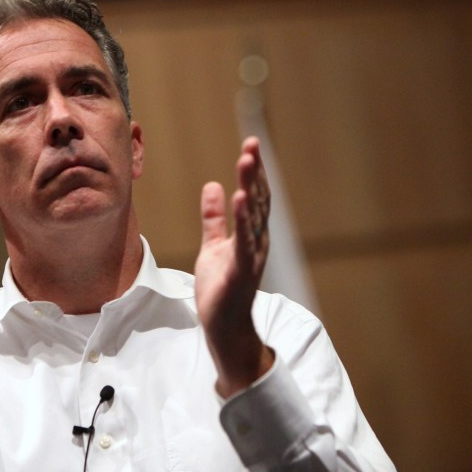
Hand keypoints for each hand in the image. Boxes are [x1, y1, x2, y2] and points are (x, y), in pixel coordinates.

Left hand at [194, 137, 273, 397]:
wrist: (222, 327)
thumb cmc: (221, 288)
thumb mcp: (212, 246)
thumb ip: (214, 218)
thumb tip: (212, 185)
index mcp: (251, 235)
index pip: (255, 196)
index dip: (253, 172)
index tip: (251, 145)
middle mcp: (257, 242)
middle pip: (259, 201)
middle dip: (255, 172)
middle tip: (252, 145)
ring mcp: (252, 257)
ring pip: (255, 216)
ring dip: (252, 187)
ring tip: (246, 162)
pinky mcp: (242, 271)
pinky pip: (244, 242)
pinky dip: (244, 220)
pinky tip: (241, 199)